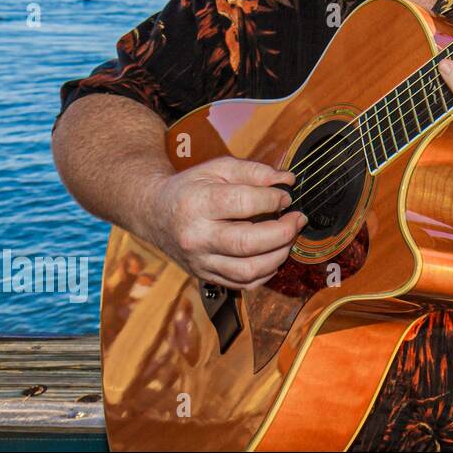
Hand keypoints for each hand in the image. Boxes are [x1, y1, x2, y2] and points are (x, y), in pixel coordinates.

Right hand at [146, 156, 307, 289]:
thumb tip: (288, 180)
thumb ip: (254, 171)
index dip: (273, 199)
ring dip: (279, 255)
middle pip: (249, 243)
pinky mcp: (205, 276)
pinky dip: (266, 273)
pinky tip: (273, 254)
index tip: (286, 196)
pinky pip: (243, 284)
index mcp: (197, 204)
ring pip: (248, 271)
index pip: (243, 203)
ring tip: (288, 237)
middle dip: (284, 232)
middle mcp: (196, 237)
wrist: (154, 213)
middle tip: (298, 219)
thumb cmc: (191, 188)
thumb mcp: (218, 168)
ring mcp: (199, 261)